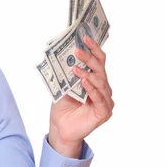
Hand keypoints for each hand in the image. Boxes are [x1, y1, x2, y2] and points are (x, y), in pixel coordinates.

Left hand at [48, 35, 113, 152]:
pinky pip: (99, 99)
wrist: (60, 128)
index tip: (84, 37)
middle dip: (89, 58)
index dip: (93, 48)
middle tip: (77, 51)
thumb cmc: (63, 107)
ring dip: (87, 74)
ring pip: (100, 83)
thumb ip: (68, 74)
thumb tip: (65, 54)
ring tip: (75, 69)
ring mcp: (105, 100)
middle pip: (100, 69)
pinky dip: (92, 90)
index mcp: (95, 80)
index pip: (98, 61)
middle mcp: (103, 89)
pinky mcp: (104, 112)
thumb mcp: (63, 86)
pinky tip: (84, 83)